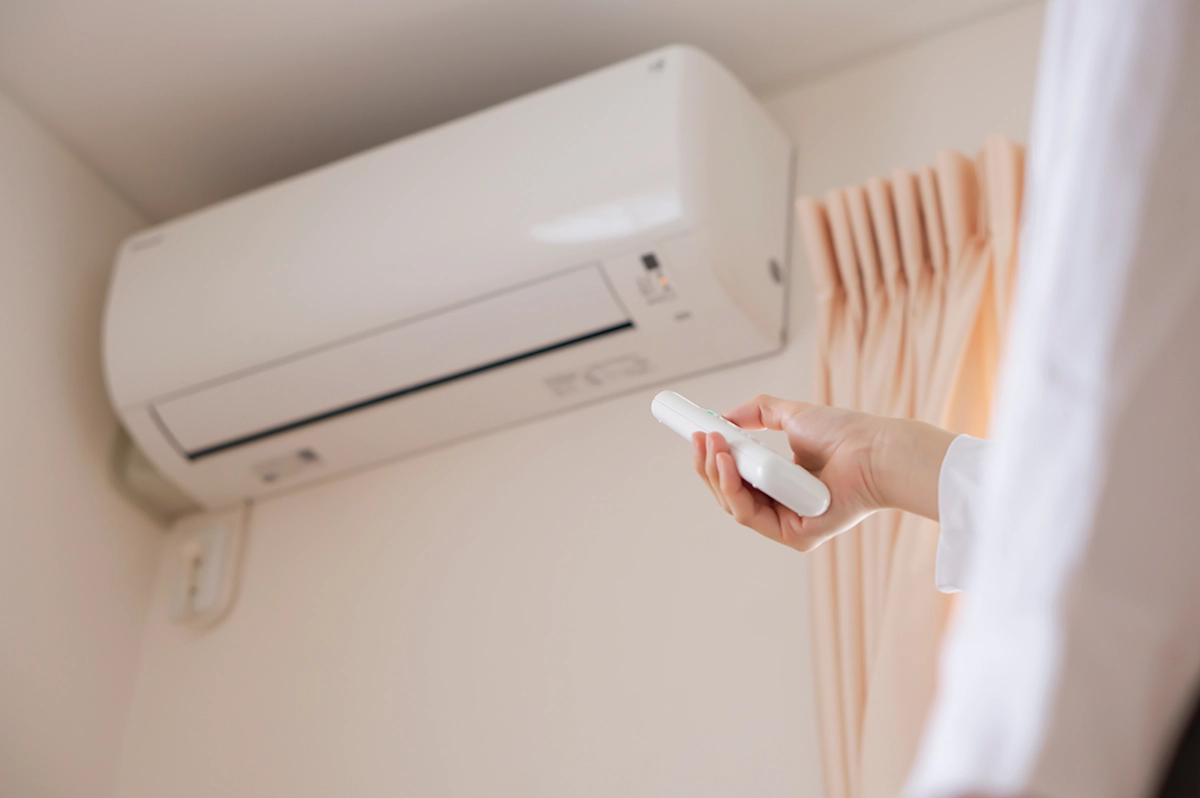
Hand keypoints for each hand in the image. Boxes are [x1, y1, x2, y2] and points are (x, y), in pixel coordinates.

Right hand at [692, 395, 954, 552]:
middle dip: (708, 466)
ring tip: (713, 445)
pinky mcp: (794, 536)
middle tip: (699, 436)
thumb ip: (758, 413)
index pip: (738, 478)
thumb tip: (725, 416)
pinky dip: (732, 489)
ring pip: (733, 505)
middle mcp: (783, 508)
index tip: (699, 435)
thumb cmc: (847, 434)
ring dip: (716, 474)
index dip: (715, 459)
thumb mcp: (793, 416)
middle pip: (729, 494)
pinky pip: (750, 516)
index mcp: (782, 484)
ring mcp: (788, 525)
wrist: (876, 448)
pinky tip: (727, 463)